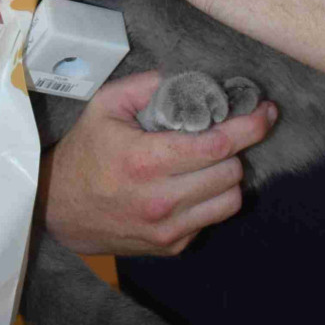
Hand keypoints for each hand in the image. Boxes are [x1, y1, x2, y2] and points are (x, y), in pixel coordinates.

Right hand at [37, 70, 277, 255]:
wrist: (58, 209)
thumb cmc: (86, 151)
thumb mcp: (106, 105)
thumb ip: (148, 85)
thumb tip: (190, 77)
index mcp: (147, 161)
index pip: (217, 145)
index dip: (249, 126)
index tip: (266, 111)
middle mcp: (161, 201)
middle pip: (231, 172)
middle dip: (236, 148)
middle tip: (231, 132)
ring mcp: (168, 230)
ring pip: (230, 201)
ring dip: (229, 175)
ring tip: (214, 159)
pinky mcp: (171, 247)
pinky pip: (211, 219)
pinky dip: (211, 198)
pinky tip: (193, 183)